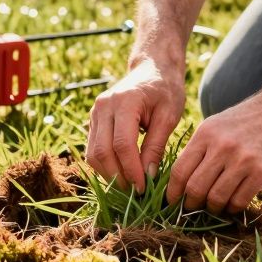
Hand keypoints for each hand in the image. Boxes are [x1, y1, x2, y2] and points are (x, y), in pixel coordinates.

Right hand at [87, 56, 186, 191]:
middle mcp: (103, 106)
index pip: (122, 144)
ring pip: (92, 153)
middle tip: (136, 193)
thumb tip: (147, 176)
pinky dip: (104, 165)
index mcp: (124, 102)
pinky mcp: (93, 119)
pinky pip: (92, 148)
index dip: (131, 170)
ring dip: (109, 174)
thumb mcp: (169, 115)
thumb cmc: (165, 90)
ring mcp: (95, 112)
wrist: (152, 68)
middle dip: (118, 177)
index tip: (144, 188)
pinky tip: (121, 174)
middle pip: (102, 151)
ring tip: (129, 186)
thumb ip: (156, 145)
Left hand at [166, 91, 261, 212]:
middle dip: (190, 204)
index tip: (172, 201)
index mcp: (206, 134)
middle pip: (195, 188)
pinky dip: (232, 208)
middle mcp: (222, 146)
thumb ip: (199, 149)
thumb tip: (180, 182)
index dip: (173, 192)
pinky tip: (232, 204)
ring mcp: (243, 159)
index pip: (180, 171)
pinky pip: (239, 200)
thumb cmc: (246, 120)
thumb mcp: (216, 125)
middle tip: (192, 208)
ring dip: (212, 208)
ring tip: (214, 206)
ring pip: (216, 198)